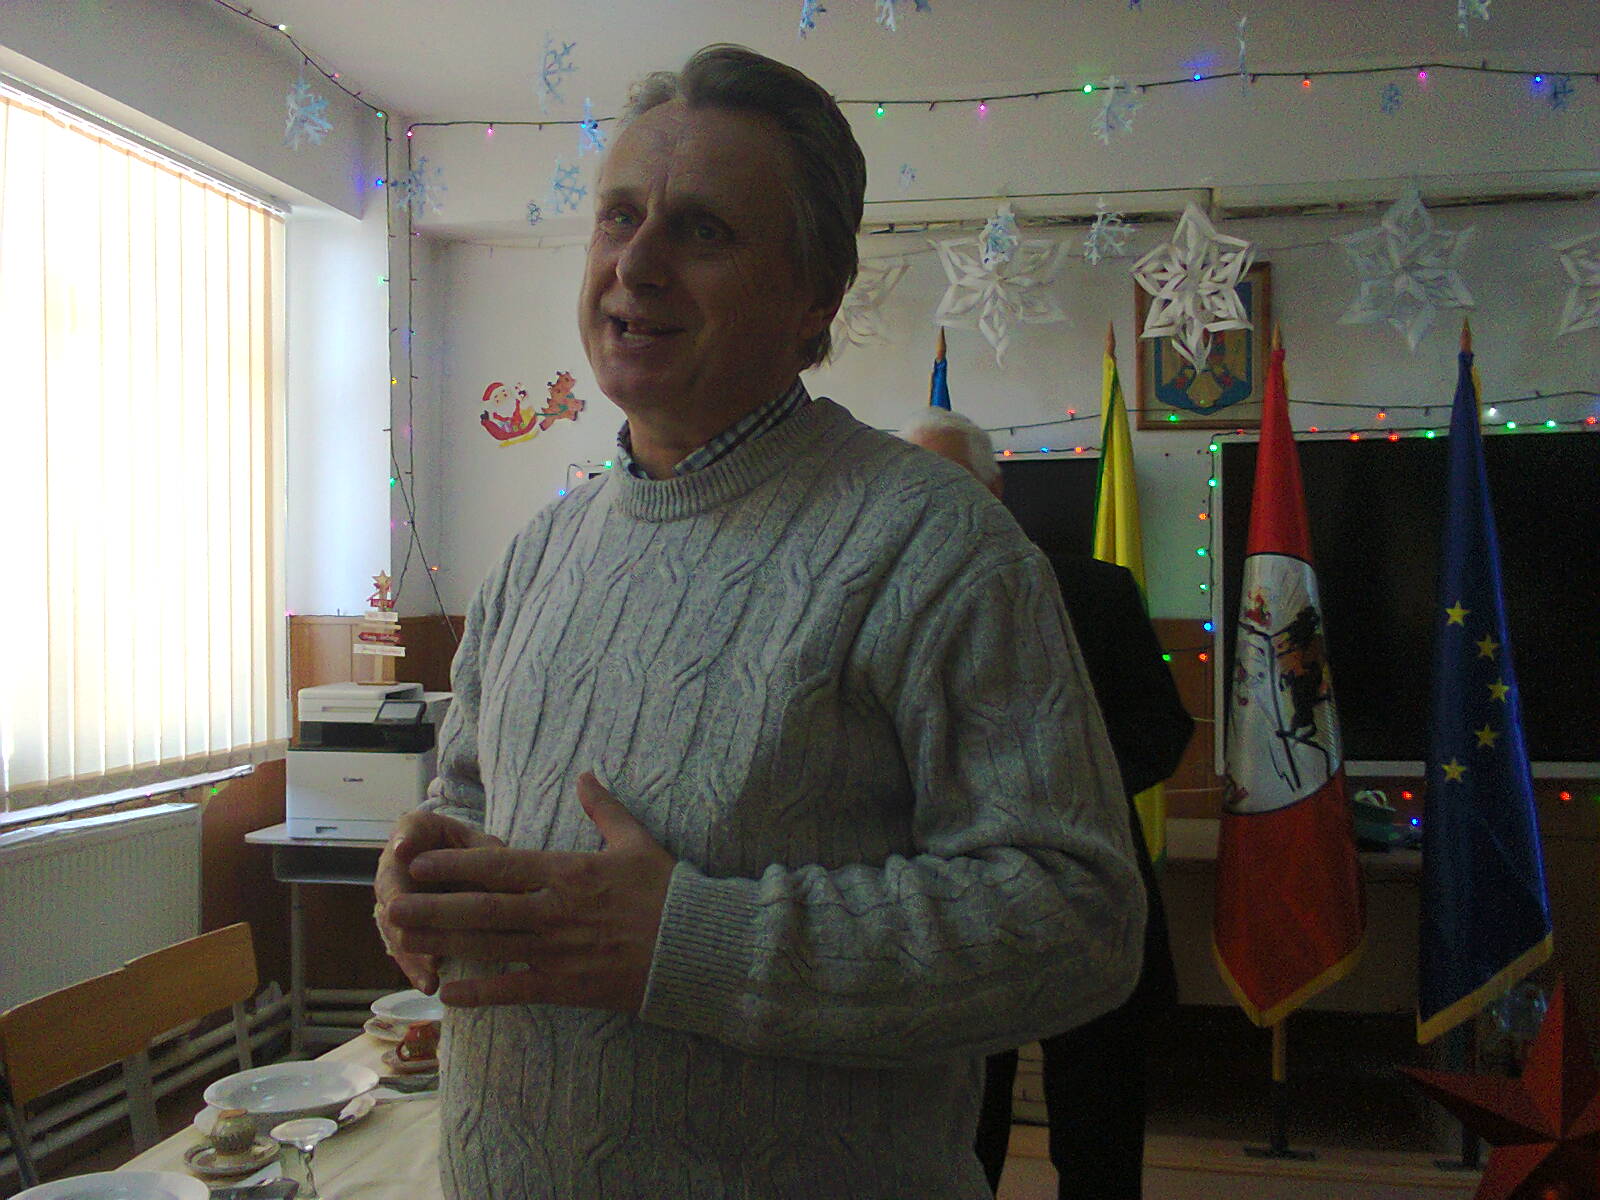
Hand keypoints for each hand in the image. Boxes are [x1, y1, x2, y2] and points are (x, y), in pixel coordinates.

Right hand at [374, 810, 503, 993]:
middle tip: (404, 925)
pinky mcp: (404, 929)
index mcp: (412, 835)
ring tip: (427, 971)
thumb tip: (493, 858)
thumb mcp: (479, 843)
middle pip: (392, 890)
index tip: (403, 850)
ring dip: (410, 950)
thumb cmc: (471, 853)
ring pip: (396, 928)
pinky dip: (417, 968)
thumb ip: (484, 851)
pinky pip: (408, 950)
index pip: (405, 835)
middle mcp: (393, 867)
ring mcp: (393, 900)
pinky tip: (429, 985)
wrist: (459, 870)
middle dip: (400, 911)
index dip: (404, 843)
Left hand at [384, 773, 675, 1013]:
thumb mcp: (637, 841)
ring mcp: (558, 950)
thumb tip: (586, 775)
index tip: (418, 863)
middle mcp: (555, 910)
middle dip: (432, 906)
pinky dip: (480, 992)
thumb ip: (604, 809)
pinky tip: (449, 994)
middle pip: (481, 907)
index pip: (499, 866)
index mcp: (567, 871)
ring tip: (404, 940)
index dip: (454, 865)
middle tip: (391, 904)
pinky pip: (515, 989)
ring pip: (488, 945)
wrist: (697, 945)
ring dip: (443, 942)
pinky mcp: (567, 985)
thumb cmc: (668, 892)